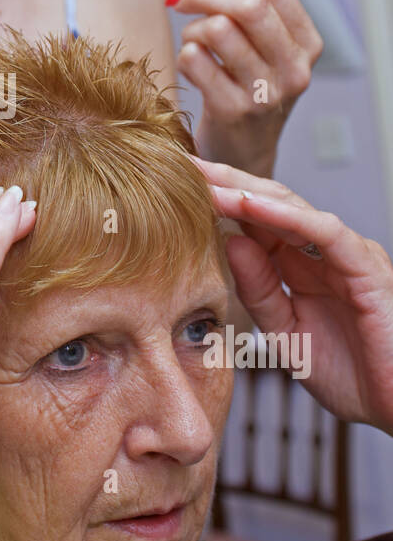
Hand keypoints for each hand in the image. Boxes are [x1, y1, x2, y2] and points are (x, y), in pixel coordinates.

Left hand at [168, 0, 322, 176]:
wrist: (241, 153)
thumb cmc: (248, 87)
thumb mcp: (269, 43)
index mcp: (307, 42)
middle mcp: (294, 68)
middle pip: (248, 4)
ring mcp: (266, 93)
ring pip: (218, 30)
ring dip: (192, 28)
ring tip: (191, 40)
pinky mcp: (234, 113)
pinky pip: (196, 61)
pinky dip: (184, 55)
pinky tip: (190, 66)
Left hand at [191, 156, 392, 434]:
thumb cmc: (353, 376)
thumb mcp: (287, 335)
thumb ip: (259, 290)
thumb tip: (229, 241)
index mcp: (301, 267)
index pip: (254, 222)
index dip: (216, 203)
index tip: (175, 189)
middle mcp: (323, 253)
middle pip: (268, 204)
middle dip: (225, 183)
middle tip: (183, 165)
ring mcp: (346, 255)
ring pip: (292, 209)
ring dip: (247, 192)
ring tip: (207, 180)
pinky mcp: (366, 267)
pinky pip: (323, 232)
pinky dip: (286, 217)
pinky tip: (249, 206)